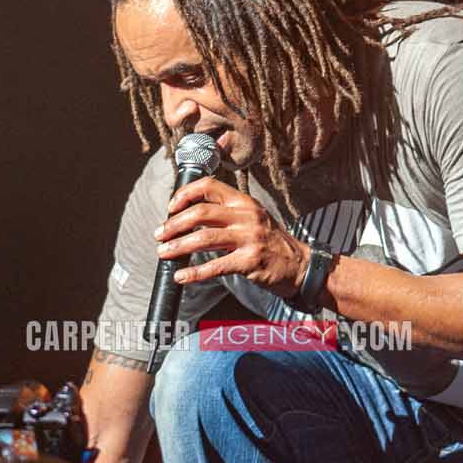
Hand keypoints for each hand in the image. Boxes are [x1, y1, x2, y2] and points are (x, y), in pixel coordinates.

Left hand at [156, 180, 311, 298]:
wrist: (302, 266)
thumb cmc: (272, 244)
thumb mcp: (252, 219)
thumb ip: (226, 215)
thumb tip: (189, 218)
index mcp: (244, 202)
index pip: (209, 186)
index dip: (185, 194)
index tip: (170, 207)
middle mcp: (247, 216)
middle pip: (201, 212)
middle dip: (174, 223)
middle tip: (160, 234)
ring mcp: (249, 238)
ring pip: (204, 238)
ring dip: (178, 246)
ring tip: (163, 253)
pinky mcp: (250, 261)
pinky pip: (216, 266)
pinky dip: (194, 273)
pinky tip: (181, 276)